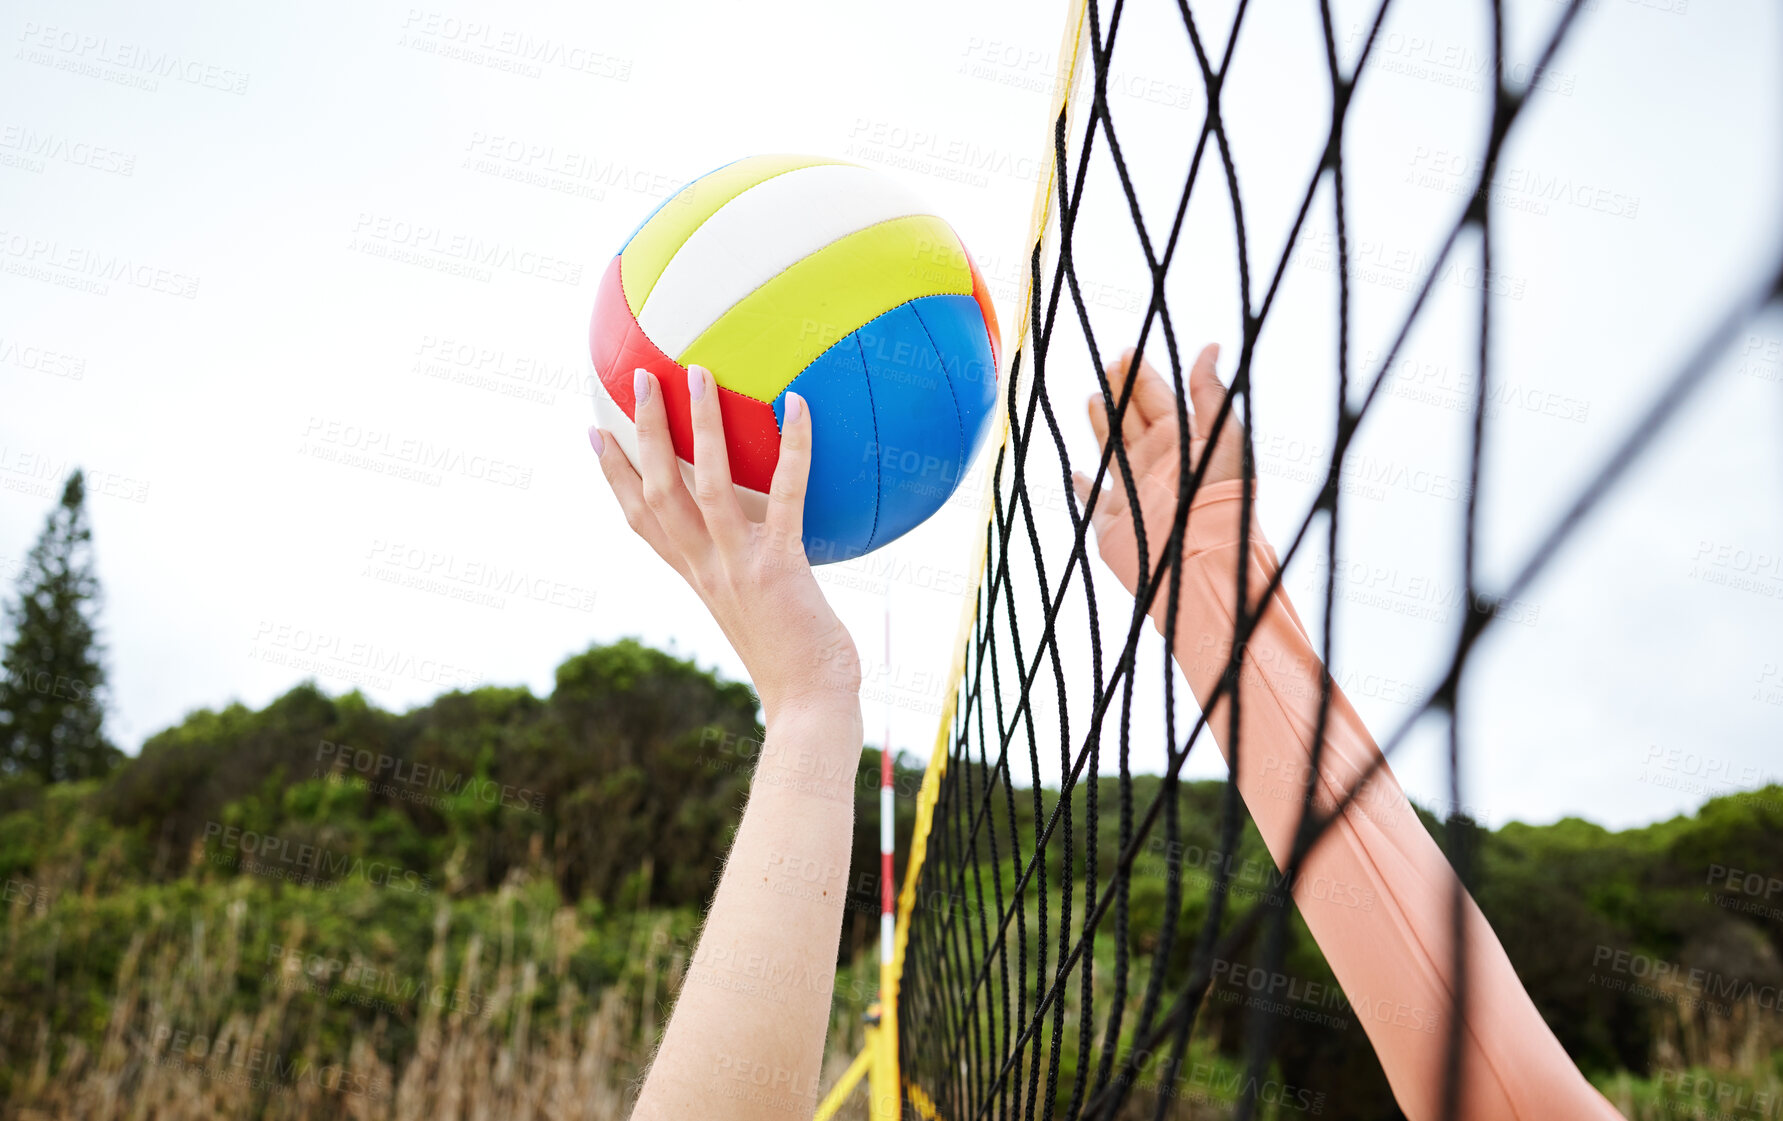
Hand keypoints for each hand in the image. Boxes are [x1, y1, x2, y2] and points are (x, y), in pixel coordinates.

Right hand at [591, 365, 861, 724]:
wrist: (810, 707)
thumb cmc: (796, 663)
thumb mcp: (761, 612)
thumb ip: (753, 575)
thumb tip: (771, 540)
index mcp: (696, 577)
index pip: (640, 520)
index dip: (614, 476)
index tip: (595, 434)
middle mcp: (706, 568)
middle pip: (657, 490)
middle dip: (643, 432)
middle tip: (637, 378)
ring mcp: (738, 566)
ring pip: (705, 484)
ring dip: (697, 426)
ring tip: (695, 372)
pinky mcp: (780, 567)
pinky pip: (784, 495)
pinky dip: (792, 447)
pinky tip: (798, 404)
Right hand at [1069, 344, 1245, 597]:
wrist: (1199, 558)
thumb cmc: (1218, 496)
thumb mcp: (1221, 434)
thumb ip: (1209, 391)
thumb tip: (1210, 346)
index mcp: (1182, 442)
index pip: (1159, 399)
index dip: (1142, 375)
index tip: (1128, 351)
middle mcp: (1156, 464)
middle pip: (1133, 419)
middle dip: (1121, 392)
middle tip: (1108, 364)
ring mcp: (1132, 492)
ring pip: (1111, 450)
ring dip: (1102, 425)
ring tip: (1093, 398)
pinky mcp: (1112, 522)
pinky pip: (1092, 500)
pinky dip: (1083, 487)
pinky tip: (1078, 473)